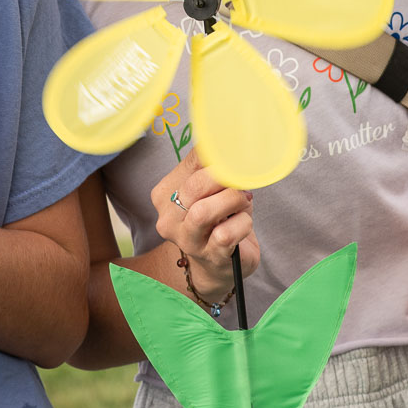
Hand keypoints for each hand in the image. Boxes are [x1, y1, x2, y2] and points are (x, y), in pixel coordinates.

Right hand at [151, 151, 258, 305]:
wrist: (218, 266)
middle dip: (226, 180)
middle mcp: (168, 218)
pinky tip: (243, 224)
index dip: (219, 157)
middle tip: (242, 183)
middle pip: (195, 187)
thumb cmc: (218, 219)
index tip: (236, 158)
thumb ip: (211, 166)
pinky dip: (242, 224)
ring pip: (203, 212)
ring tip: (243, 202)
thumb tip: (229, 141)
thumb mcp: (211, 189)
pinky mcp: (209, 255)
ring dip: (232, 201)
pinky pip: (226, 234)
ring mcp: (187, 239)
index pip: (192, 162)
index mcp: (164, 194)